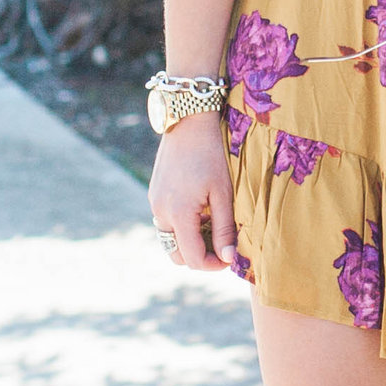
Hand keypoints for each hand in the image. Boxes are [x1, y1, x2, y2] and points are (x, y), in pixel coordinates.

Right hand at [149, 114, 238, 272]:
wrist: (188, 121)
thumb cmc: (212, 154)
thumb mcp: (224, 192)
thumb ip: (224, 228)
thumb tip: (229, 258)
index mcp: (178, 213)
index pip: (194, 259)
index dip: (214, 265)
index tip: (231, 258)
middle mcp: (161, 212)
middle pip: (177, 255)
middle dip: (200, 256)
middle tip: (223, 245)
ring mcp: (154, 203)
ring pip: (170, 239)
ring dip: (190, 242)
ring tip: (213, 226)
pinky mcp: (154, 194)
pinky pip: (166, 222)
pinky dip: (182, 226)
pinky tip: (201, 210)